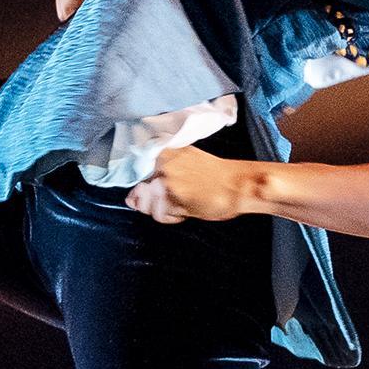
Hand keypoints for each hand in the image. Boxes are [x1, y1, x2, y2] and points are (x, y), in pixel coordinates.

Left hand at [127, 144, 254, 223]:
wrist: (238, 185)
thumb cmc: (216, 178)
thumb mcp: (185, 168)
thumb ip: (155, 180)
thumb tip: (130, 198)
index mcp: (164, 150)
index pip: (135, 174)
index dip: (145, 189)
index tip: (159, 192)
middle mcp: (161, 160)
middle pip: (140, 193)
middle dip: (156, 202)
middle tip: (182, 198)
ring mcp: (165, 177)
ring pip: (148, 205)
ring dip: (165, 210)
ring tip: (187, 203)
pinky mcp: (172, 194)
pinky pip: (159, 215)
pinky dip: (173, 217)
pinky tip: (189, 209)